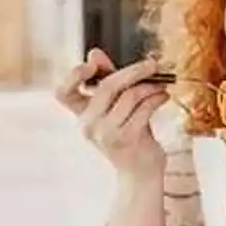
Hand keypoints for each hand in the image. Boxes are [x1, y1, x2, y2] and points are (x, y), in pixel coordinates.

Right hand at [55, 49, 170, 182]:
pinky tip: (164, 97)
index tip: (92, 65)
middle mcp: (88, 125)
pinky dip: (157, 98)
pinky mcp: (127, 139)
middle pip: (107, 86)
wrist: (140, 173)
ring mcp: (106, 134)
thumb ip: (107, 80)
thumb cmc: (129, 134)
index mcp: (81, 115)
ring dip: (150, 87)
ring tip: (161, 86)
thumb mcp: (116, 107)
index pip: (62, 93)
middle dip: (133, 71)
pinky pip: (144, 108)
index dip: (73, 75)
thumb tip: (94, 53)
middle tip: (152, 64)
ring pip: (130, 95)